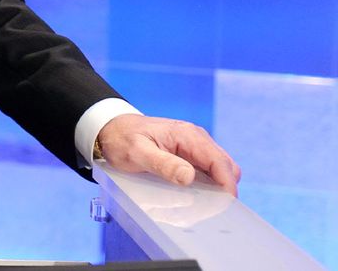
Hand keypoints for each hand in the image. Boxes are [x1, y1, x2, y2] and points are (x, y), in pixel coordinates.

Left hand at [97, 114, 240, 195]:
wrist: (111, 128)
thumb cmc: (122, 139)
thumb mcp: (137, 153)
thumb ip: (163, 164)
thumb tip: (189, 177)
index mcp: (187, 135)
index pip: (219, 161)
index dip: (227, 184)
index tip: (225, 205)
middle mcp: (195, 138)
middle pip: (225, 166)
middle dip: (224, 187)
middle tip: (210, 209)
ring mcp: (194, 146)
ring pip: (219, 169)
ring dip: (216, 187)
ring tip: (202, 205)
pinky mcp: (189, 154)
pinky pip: (207, 171)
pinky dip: (207, 184)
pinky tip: (194, 196)